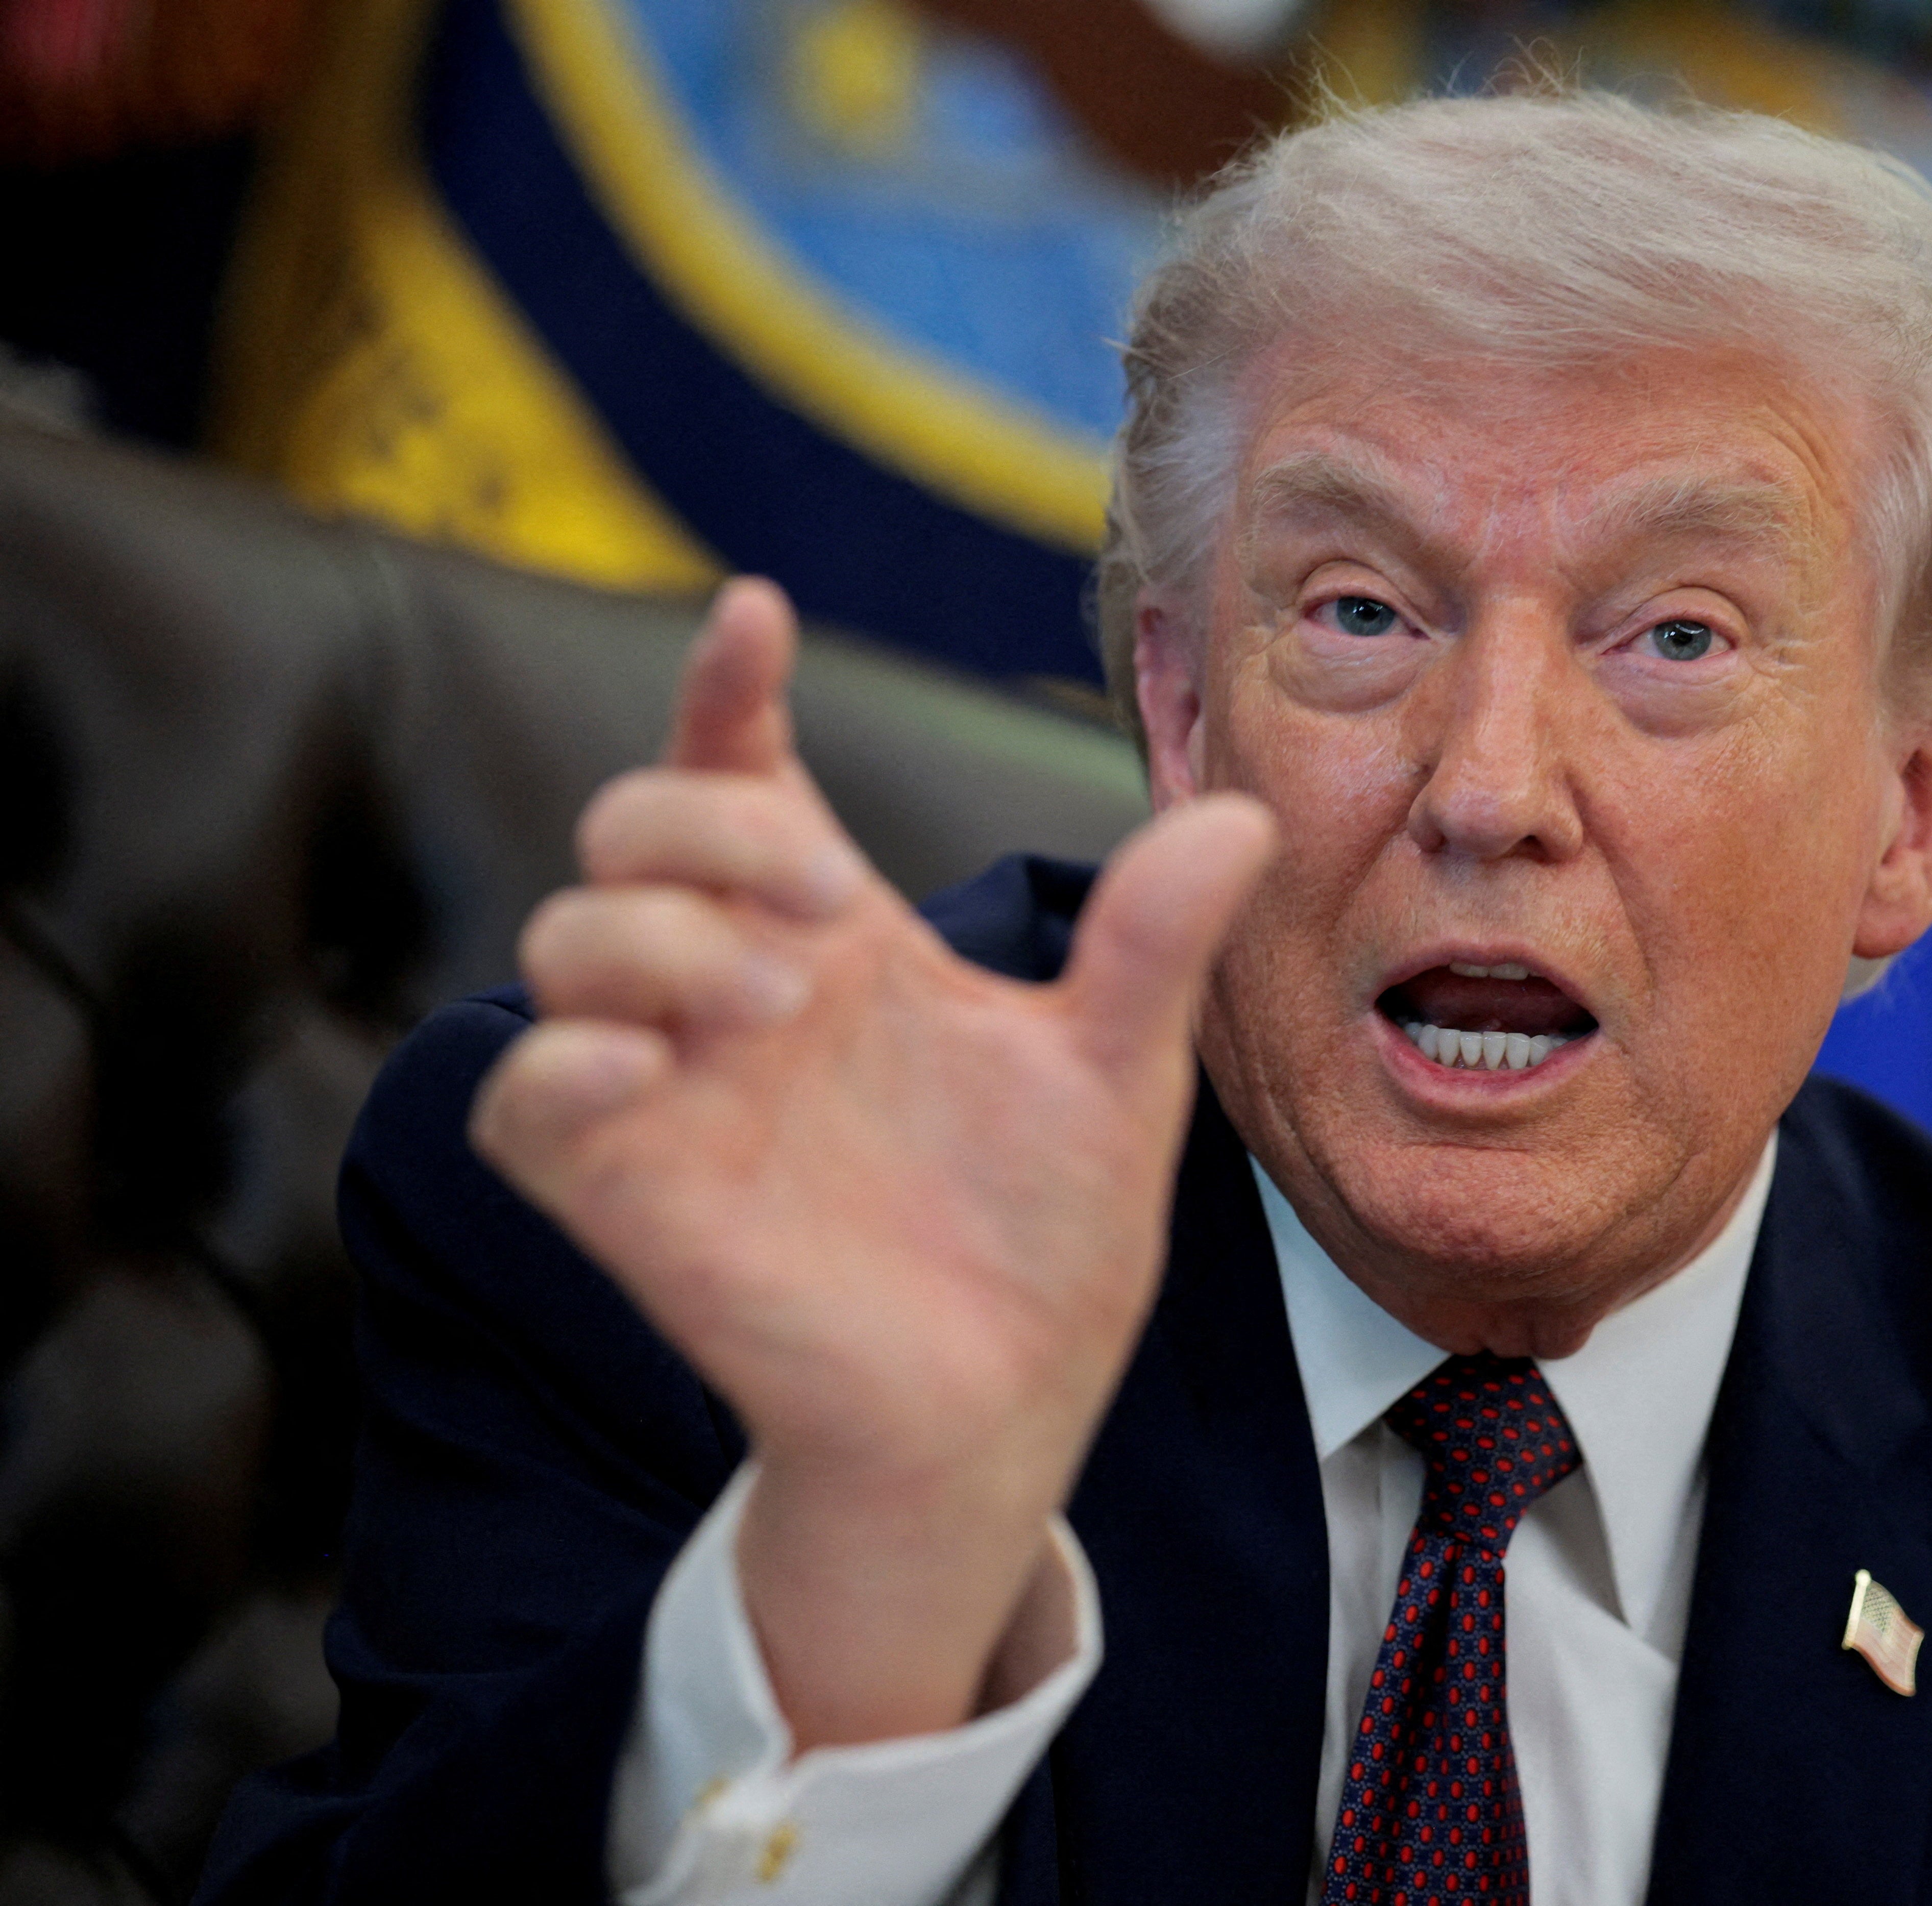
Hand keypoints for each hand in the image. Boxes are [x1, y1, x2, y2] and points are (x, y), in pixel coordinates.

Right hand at [471, 578, 1273, 1745]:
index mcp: (842, 941)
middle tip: (819, 898)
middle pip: (637, 826)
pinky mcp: (623, 1187)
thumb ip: (1153, 943)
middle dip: (700, 818)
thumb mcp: (1115, 1072)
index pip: (752, 776)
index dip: (730, 689)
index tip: (754, 612)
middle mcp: (741, 990)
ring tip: (774, 993)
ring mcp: (671, 1085)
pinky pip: (522, 1094)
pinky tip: (652, 1064)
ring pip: (565, 934)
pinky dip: (564, 1061)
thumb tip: (1239, 814)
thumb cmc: (1049, 1236)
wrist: (1006, 1401)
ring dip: (651, 930)